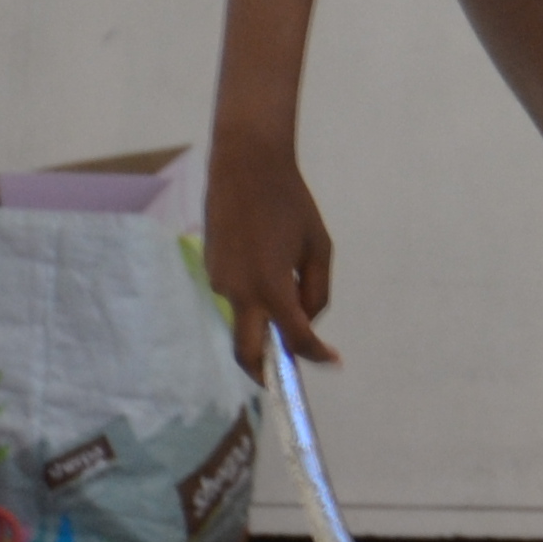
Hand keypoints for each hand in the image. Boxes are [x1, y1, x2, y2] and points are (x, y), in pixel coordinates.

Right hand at [205, 120, 335, 377]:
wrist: (245, 165)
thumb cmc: (291, 202)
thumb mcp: (319, 246)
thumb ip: (317, 290)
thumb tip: (305, 318)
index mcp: (272, 287)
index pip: (295, 339)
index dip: (316, 354)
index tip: (332, 360)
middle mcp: (240, 292)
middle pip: (248, 353)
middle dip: (265, 372)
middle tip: (285, 377)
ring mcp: (220, 282)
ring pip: (243, 319)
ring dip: (263, 320)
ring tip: (286, 279)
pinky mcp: (210, 270)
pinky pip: (235, 295)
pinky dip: (252, 295)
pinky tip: (265, 261)